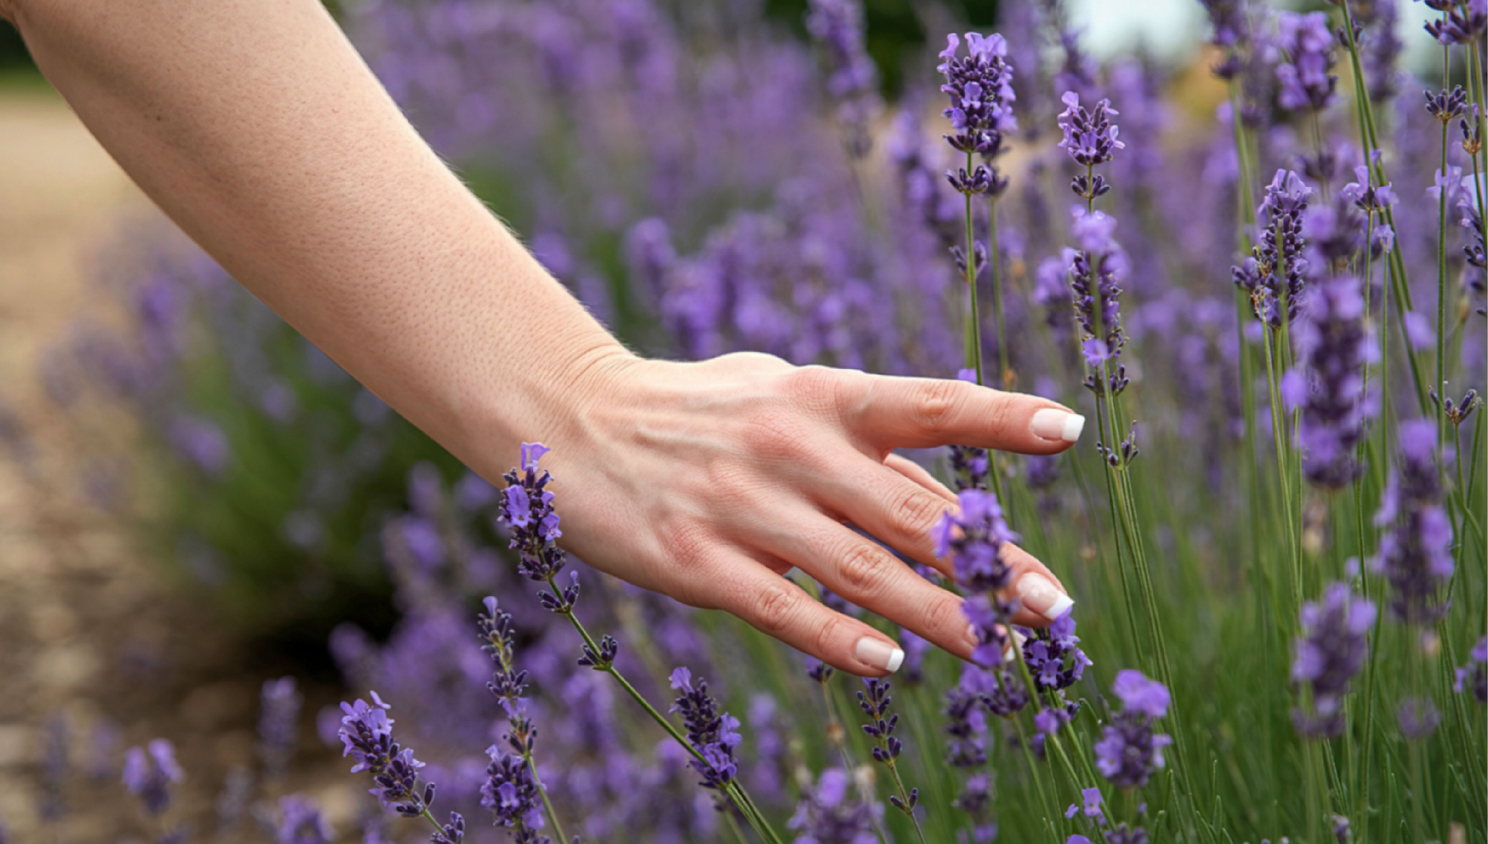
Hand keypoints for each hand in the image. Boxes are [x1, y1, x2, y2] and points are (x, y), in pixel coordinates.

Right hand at [513, 350, 1084, 676]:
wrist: (570, 419)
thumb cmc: (692, 407)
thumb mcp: (773, 387)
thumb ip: (851, 428)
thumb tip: (935, 476)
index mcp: (819, 395)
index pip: (925, 403)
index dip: (998, 418)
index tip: (1067, 432)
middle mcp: (789, 445)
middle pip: (910, 513)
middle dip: (989, 564)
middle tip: (1055, 607)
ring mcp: (742, 505)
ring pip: (860, 573)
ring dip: (937, 617)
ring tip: (1000, 651)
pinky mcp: (695, 561)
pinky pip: (782, 608)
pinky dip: (839, 640)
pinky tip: (890, 665)